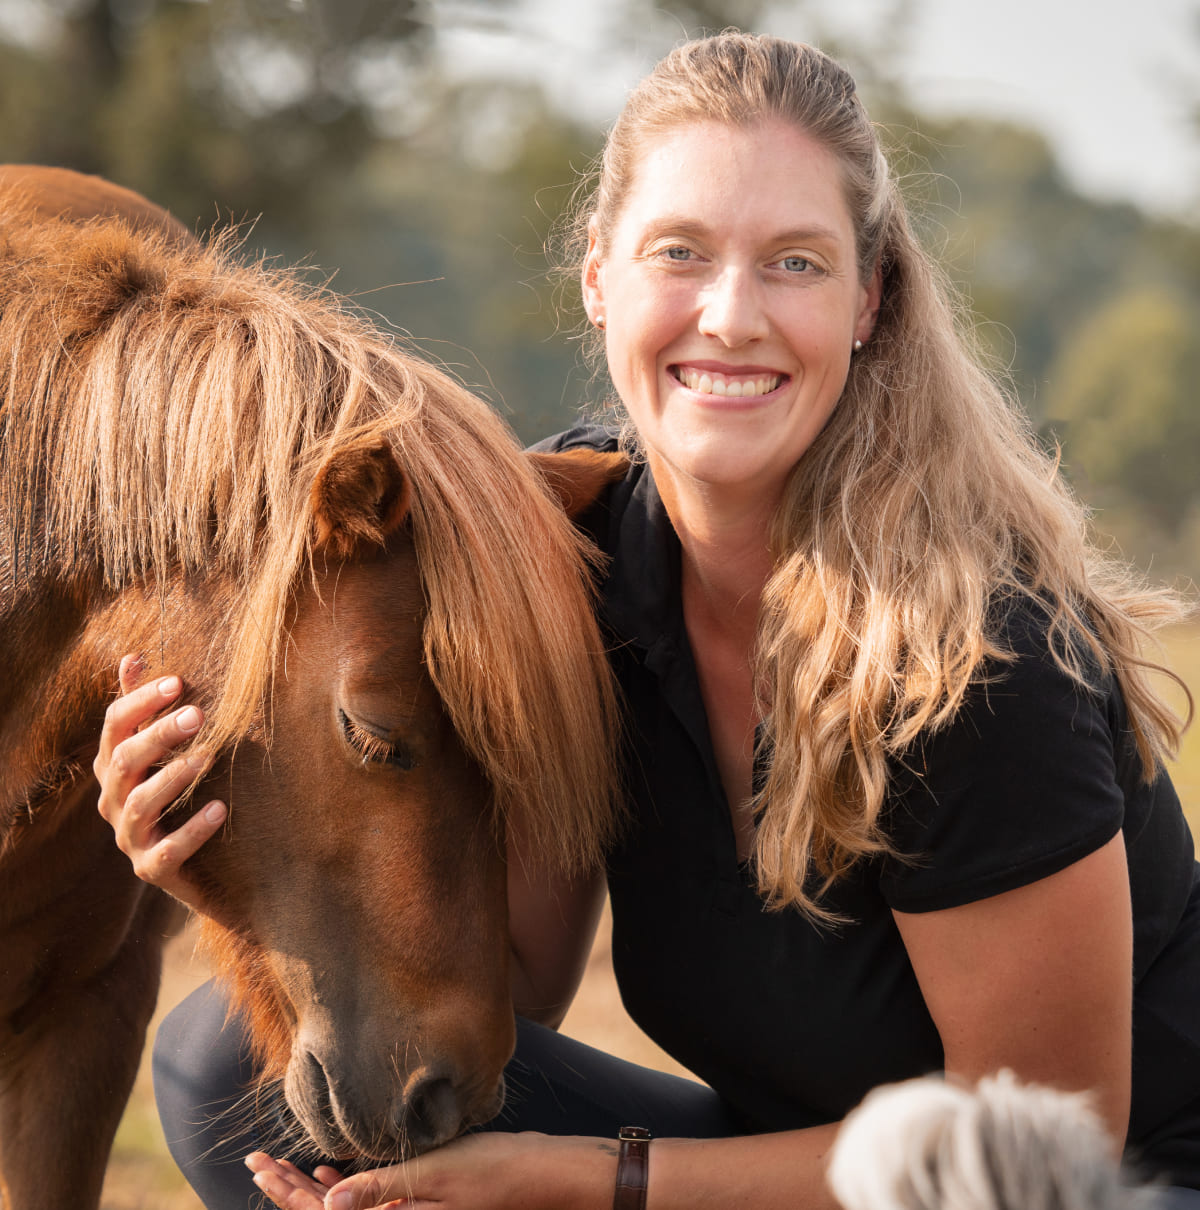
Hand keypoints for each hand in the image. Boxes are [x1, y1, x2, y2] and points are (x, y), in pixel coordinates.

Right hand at [94, 654, 225, 907]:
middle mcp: (113, 800)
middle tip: (198, 714)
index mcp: (114, 765)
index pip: (114, 725)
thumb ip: (148, 709)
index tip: (177, 681)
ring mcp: (129, 838)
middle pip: (123, 760)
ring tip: (206, 758)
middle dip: (158, 735)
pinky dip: (192, 830)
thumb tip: (134, 655)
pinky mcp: (152, 869)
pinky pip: (166, 851)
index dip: (141, 701)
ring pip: (139, 805)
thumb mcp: (165, 750)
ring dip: (172, 778)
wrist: (208, 867)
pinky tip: (220, 809)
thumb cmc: (183, 793)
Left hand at [246, 1132, 613, 1209]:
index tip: (259, 1166)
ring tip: (279, 1169)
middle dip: (288, 1190)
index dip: (287, 1192)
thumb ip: (379, 1189)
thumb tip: (326, 1205)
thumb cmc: (488, 1169)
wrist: (535, 1173)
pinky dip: (344, 1190)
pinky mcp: (417, 1205)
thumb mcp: (431, 1174)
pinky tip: (332, 1173)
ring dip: (310, 1191)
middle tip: (255, 1164)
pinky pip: (369, 1204)